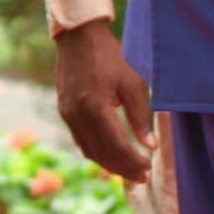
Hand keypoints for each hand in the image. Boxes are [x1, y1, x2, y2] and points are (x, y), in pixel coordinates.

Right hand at [52, 18, 155, 181]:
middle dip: (122, 168)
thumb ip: (140, 116)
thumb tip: (150, 146)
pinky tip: (109, 153)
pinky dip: (95, 152)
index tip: (148, 168)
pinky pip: (79, 139)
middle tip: (141, 177)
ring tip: (127, 170)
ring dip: (108, 164)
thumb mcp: (131, 83)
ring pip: (88, 150)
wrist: (77, 36)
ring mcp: (67, 113)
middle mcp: (77, 115)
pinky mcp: (64, 110)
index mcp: (95, 107)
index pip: (116, 146)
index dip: (133, 161)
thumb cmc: (109, 57)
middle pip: (101, 153)